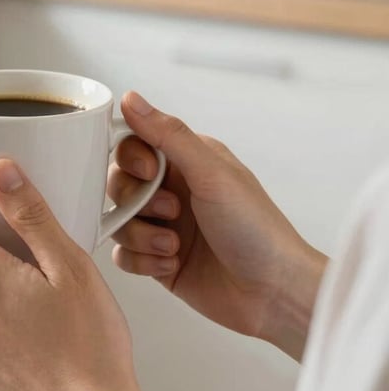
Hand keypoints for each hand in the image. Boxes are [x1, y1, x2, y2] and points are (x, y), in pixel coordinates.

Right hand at [107, 92, 326, 359]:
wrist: (274, 293)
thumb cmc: (255, 227)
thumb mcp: (211, 172)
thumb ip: (167, 134)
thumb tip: (130, 97)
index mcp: (185, 162)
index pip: (132, 145)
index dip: (131, 159)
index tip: (150, 173)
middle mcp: (170, 190)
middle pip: (118, 183)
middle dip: (137, 202)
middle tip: (173, 212)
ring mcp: (162, 226)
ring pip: (117, 221)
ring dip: (141, 235)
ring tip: (173, 246)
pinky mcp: (156, 260)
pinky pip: (122, 255)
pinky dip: (142, 261)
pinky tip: (172, 265)